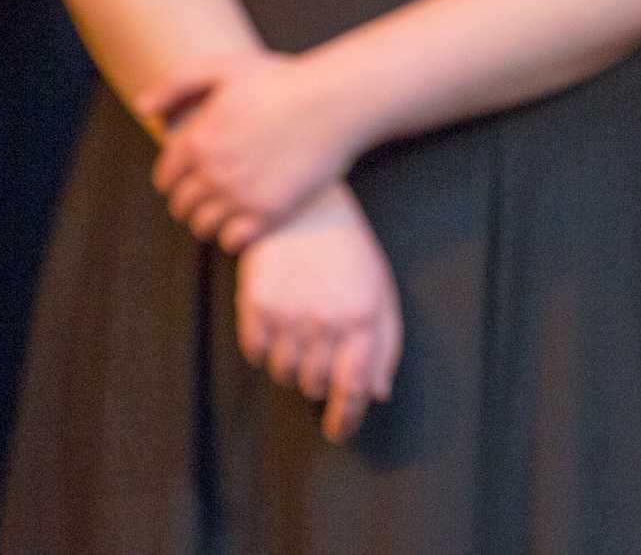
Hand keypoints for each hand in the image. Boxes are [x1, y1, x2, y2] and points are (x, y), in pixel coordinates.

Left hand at [143, 50, 360, 251]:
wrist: (336, 101)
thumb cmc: (284, 81)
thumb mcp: (225, 67)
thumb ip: (176, 84)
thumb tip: (143, 108)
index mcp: (197, 140)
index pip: (166, 178)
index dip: (175, 179)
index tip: (190, 179)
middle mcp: (212, 172)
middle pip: (182, 206)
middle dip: (191, 202)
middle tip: (211, 194)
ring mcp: (240, 195)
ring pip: (204, 226)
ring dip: (210, 221)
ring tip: (228, 210)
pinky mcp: (269, 212)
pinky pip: (234, 240)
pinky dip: (235, 235)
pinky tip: (247, 221)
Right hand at [235, 184, 401, 442]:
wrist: (305, 211)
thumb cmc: (349, 255)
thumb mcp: (380, 292)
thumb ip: (384, 345)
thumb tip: (377, 394)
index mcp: (363, 319)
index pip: (353, 388)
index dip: (345, 418)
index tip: (337, 430)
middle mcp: (326, 323)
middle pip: (315, 385)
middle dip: (319, 377)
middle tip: (321, 345)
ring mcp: (289, 316)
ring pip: (285, 373)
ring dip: (293, 362)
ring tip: (302, 324)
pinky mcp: (256, 308)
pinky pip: (257, 354)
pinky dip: (267, 347)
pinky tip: (279, 316)